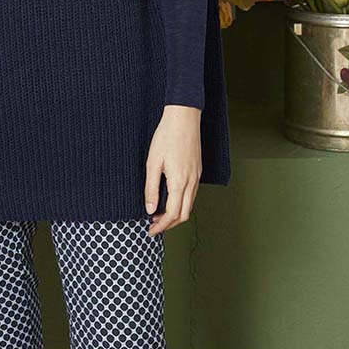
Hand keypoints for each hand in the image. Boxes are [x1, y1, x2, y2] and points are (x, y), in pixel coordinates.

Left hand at [144, 104, 202, 235]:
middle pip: (184, 214)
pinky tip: (171, 198)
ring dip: (176, 214)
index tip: (151, 231)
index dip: (161, 226)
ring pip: (190, 205)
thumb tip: (150, 209)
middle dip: (169, 224)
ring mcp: (197, 176)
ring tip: (159, 213)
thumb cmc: (166, 136)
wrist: (183, 117)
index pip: (173, 214)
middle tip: (154, 225)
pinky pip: (192, 193)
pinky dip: (182, 202)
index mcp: (179, 182)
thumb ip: (151, 188)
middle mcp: (191, 182)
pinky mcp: (198, 170)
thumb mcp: (153, 162)